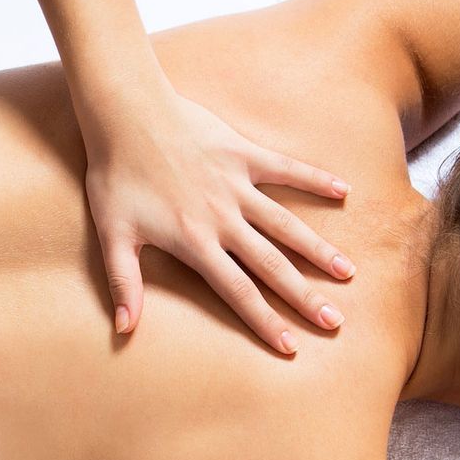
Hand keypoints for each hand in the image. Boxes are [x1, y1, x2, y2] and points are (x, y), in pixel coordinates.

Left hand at [79, 80, 355, 353]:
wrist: (125, 113)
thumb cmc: (115, 176)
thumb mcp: (112, 235)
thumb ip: (123, 283)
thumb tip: (125, 329)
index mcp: (195, 242)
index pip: (238, 291)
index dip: (264, 321)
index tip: (290, 346)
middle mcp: (224, 218)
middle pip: (272, 265)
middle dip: (304, 296)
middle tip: (334, 321)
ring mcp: (237, 185)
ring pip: (286, 224)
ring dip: (318, 249)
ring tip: (347, 272)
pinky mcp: (243, 153)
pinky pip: (286, 169)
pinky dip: (315, 179)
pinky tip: (343, 192)